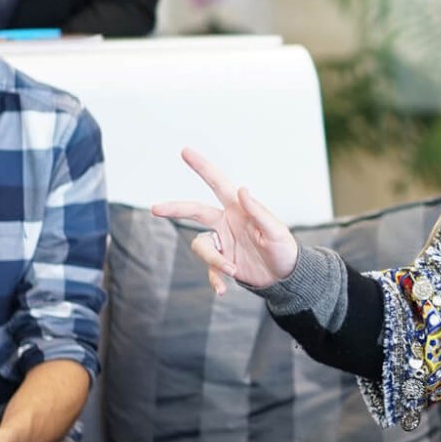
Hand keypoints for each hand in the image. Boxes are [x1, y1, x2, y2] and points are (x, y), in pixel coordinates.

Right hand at [152, 147, 299, 292]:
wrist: (285, 277)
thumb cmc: (284, 249)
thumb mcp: (275, 232)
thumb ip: (258, 212)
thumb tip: (242, 189)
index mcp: (238, 209)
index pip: (217, 183)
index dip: (202, 167)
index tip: (185, 151)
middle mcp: (226, 222)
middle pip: (194, 211)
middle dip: (175, 208)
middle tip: (155, 209)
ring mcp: (222, 243)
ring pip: (201, 247)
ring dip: (213, 260)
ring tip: (232, 270)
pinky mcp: (222, 262)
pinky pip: (209, 270)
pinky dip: (214, 280)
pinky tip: (223, 290)